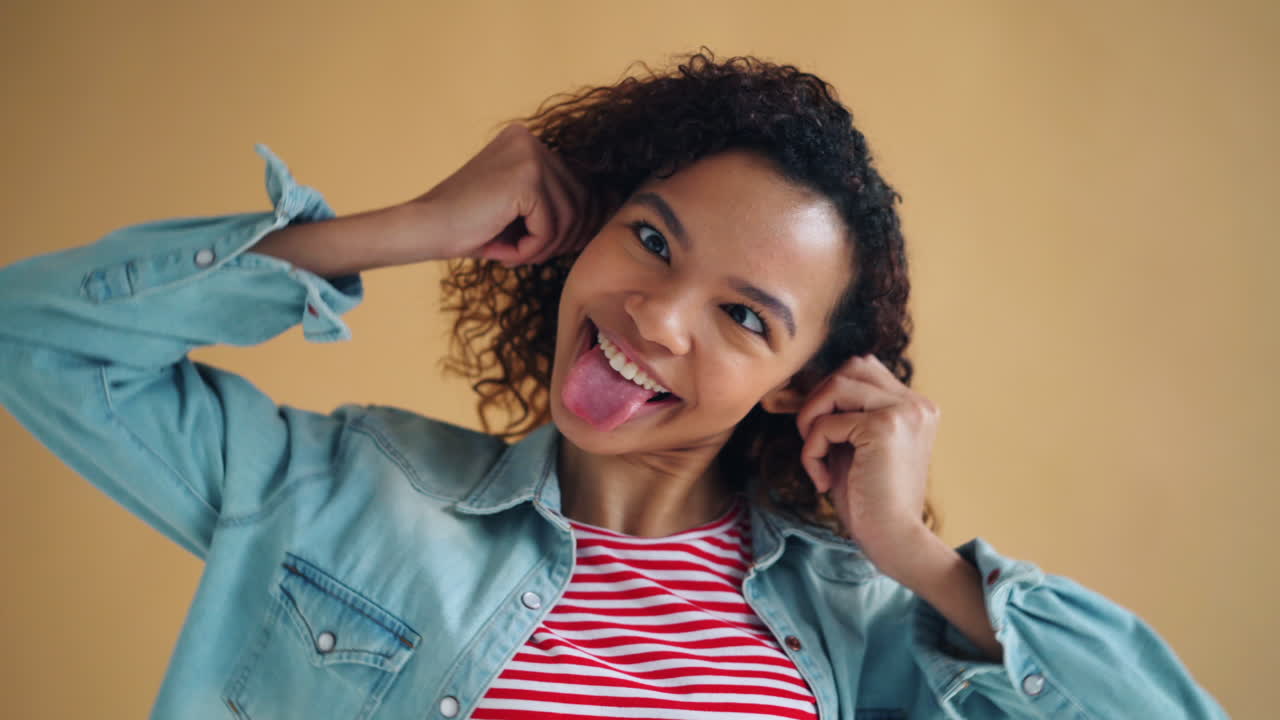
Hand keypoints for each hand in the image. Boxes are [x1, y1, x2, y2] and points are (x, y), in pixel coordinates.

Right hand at [406, 122, 601, 265]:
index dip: (578, 220)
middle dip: (564, 237)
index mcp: (528, 141)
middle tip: (533, 254)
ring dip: (546, 246)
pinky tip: (507, 250)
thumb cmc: (469, 226)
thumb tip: (609, 209)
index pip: (578, 182)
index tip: (561, 243)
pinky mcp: (526, 178)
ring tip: (516, 254)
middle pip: (580, 198)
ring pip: (569, 216)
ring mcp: (530, 155)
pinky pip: (551, 226)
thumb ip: (556, 202)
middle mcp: (531, 140)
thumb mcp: (521, 209)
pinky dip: (533, 248)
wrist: (424, 229)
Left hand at [794, 354, 940, 574]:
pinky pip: (827, 423)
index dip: (830, 392)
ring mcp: (904, 412)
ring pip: (836, 385)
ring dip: (811, 420)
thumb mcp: (855, 446)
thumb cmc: (869, 500)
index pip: (864, 369)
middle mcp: (917, 403)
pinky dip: (812, 450)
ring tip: (815, 456)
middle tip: (812, 440)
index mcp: (916, 407)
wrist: (893, 540)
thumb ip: (843, 414)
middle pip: (851, 366)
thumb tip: (808, 387)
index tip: (817, 429)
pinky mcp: (884, 428)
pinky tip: (821, 480)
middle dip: (820, 398)